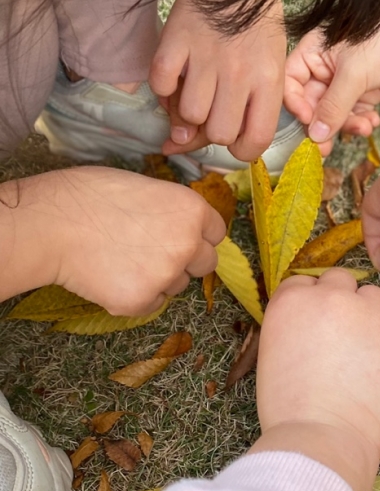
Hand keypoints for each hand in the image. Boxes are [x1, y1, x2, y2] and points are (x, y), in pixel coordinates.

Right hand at [9, 167, 225, 314]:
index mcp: (192, 211)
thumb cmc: (91, 195)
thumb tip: (182, 225)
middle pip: (206, 263)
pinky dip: (136, 295)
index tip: (179, 234)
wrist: (52, 223)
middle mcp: (188, 245)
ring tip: (123, 258)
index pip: (216, 232)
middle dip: (186, 260)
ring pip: (177, 285)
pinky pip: (151, 303)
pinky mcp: (142, 301)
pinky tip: (111, 275)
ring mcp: (167, 276)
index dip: (197, 234)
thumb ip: (173, 210)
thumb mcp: (147, 187)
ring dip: (160, 277)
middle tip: (152, 251)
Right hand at [150, 0, 287, 162]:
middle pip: (219, 134)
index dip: (242, 151)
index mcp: (269, 80)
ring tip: (192, 92)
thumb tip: (201, 140)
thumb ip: (249, 106)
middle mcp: (239, 74)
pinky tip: (174, 76)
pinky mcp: (175, 43)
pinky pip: (160, 86)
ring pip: (189, 116)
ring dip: (186, 111)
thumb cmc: (256, 23)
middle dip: (212, 131)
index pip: (256, 140)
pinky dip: (162, 88)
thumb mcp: (270, 64)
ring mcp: (206, 59)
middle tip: (212, 112)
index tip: (234, 141)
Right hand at [250, 271, 379, 490]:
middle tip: (341, 338)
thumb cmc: (288, 408)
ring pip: (374, 297)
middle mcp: (332, 295)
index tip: (315, 324)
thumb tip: (314, 326)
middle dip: (342, 302)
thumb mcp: (274, 353)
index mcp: (292, 300)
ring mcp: (370, 312)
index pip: (305, 282)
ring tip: (364, 355)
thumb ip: (294, 326)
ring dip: (370, 316)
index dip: (311, 303)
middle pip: (341, 280)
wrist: (322, 437)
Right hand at [285, 0, 379, 153]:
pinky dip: (362, 121)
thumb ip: (333, 106)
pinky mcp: (372, 89)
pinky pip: (358, 112)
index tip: (308, 123)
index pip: (291, 82)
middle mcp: (328, 66)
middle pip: (314, 103)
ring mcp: (351, 79)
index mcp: (315, 51)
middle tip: (326, 149)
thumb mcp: (355, 72)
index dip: (296, 105)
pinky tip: (373, 122)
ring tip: (363, 128)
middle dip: (322, 125)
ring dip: (346, 125)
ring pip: (337, 112)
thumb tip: (315, 136)